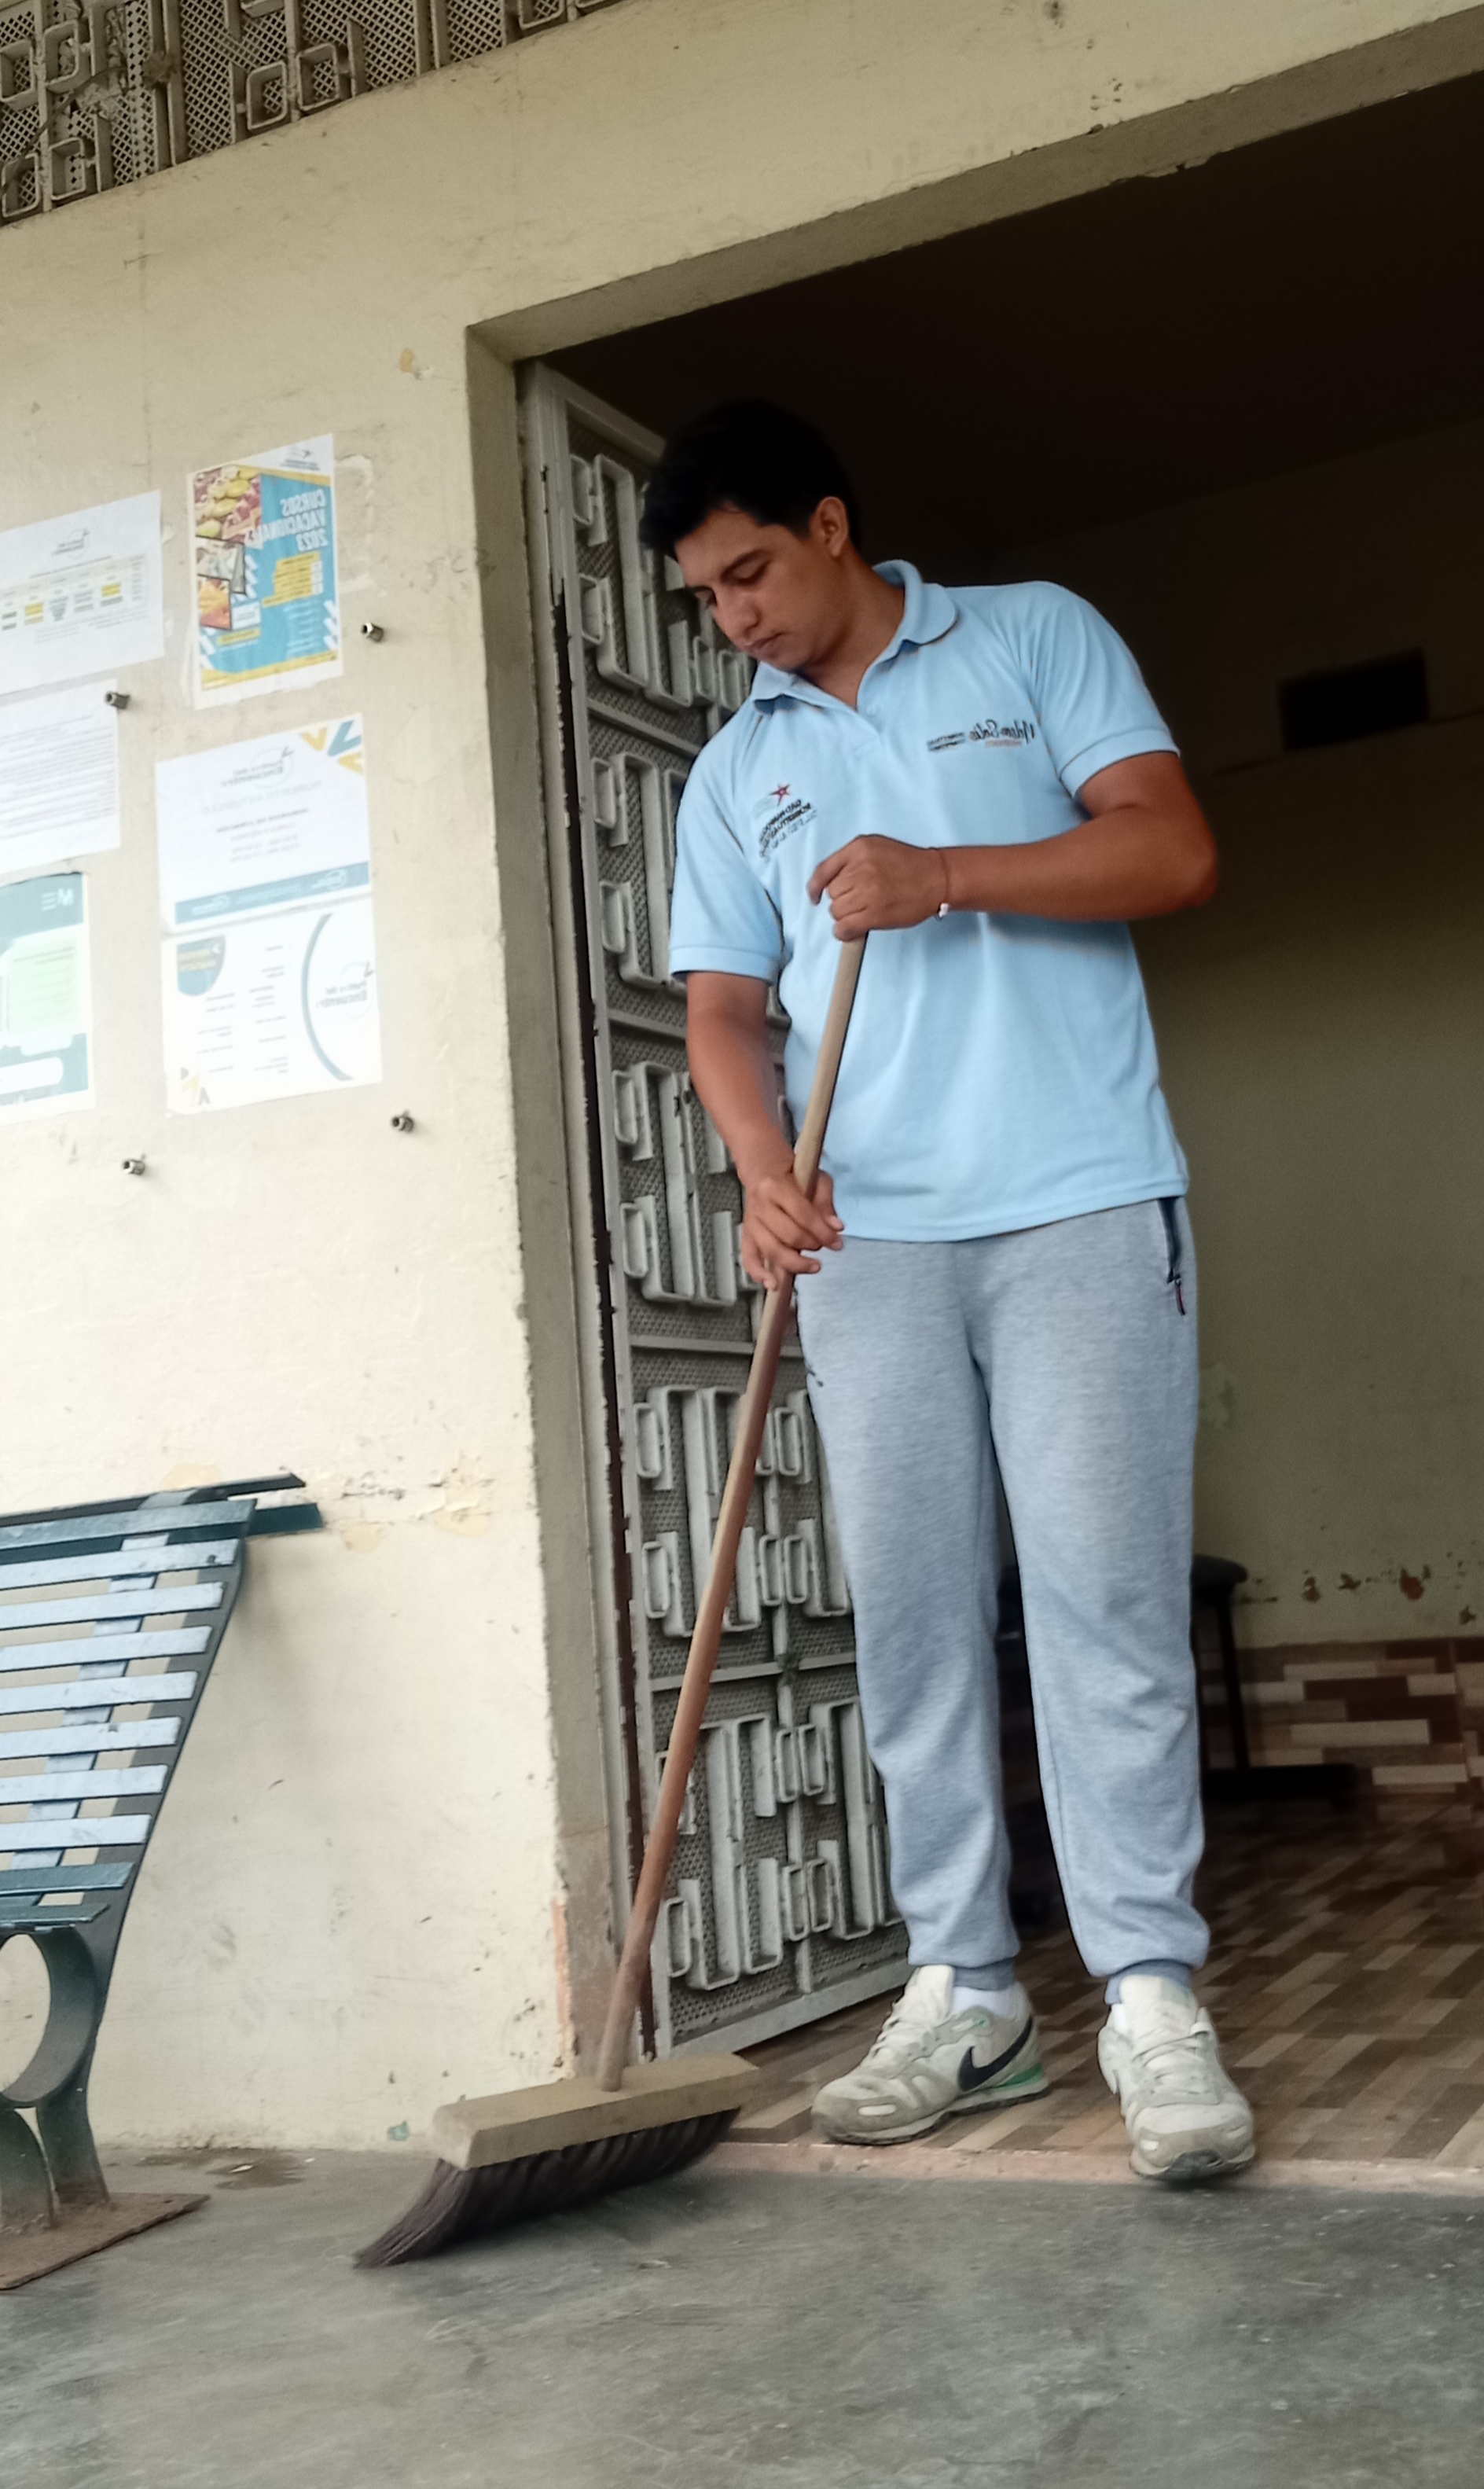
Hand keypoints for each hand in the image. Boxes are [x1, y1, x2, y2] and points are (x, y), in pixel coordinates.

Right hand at [741, 1166, 842, 1289]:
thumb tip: (836, 1228)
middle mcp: (760, 1205)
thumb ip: (826, 1203)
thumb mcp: (816, 1179)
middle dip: (811, 1245)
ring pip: (771, 1249)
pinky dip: (759, 1273)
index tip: (838, 1243)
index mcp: (776, 1186)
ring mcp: (751, 1222)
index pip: (803, 1215)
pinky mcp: (747, 1234)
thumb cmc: (794, 1176)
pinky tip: (773, 1284)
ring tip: (813, 1266)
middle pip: (788, 1235)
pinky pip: (749, 1257)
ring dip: (794, 1263)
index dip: (823, 1232)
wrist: (764, 1170)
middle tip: (824, 1247)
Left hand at [807, 836, 946, 936]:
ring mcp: (867, 892)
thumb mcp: (876, 848)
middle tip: (861, 899)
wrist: (936, 878)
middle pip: (832, 893)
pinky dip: (843, 932)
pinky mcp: (874, 914)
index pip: (823, 870)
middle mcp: (861, 868)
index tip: (815, 896)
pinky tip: (852, 929)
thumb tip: (828, 883)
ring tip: (864, 911)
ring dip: (846, 915)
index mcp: (859, 848)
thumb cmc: (909, 865)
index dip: (815, 887)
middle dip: (842, 899)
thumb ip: (851, 860)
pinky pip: (844, 928)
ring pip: (837, 911)